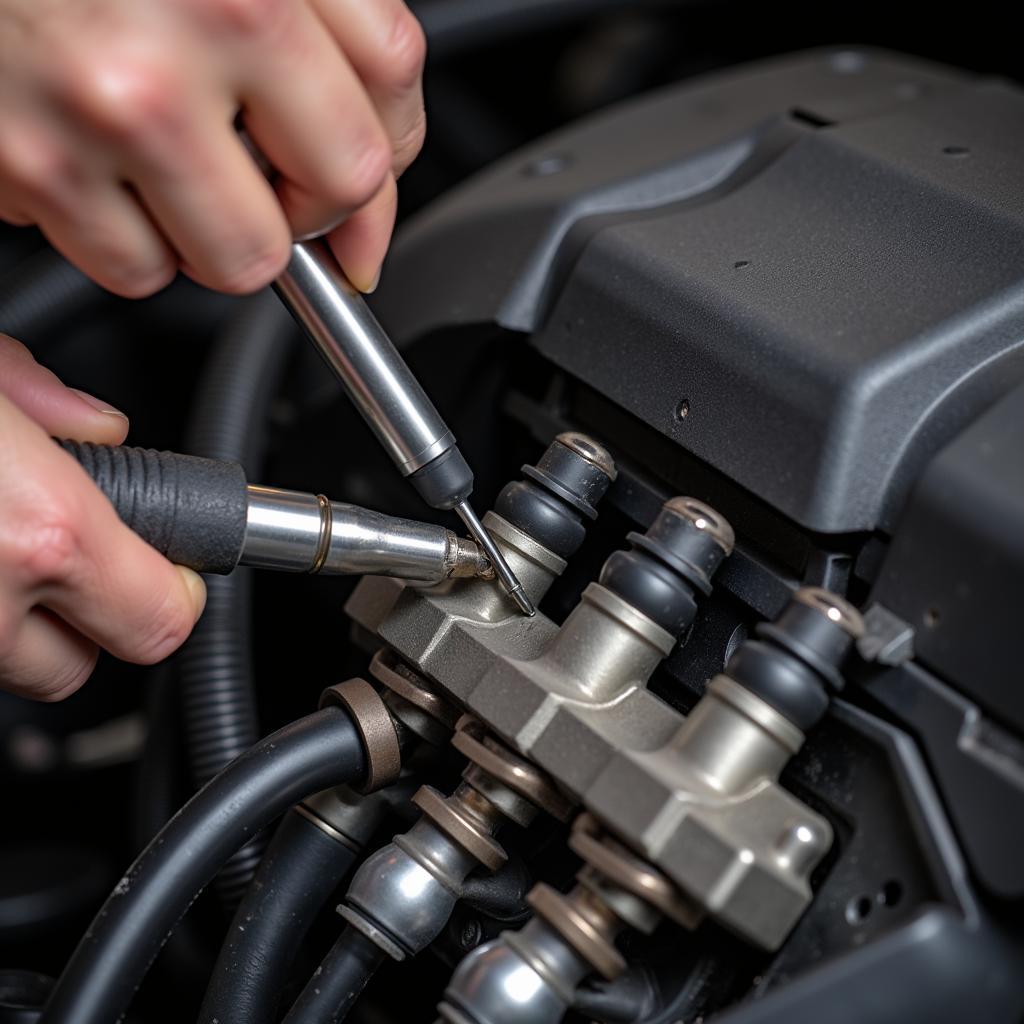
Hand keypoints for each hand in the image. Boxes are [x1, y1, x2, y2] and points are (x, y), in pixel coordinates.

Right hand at [0, 0, 425, 295]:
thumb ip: (332, 41)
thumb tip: (372, 202)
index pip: (388, 97)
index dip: (385, 157)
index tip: (363, 186)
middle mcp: (191, 20)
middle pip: (330, 196)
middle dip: (305, 202)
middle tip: (257, 169)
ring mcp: (111, 99)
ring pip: (238, 258)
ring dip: (214, 231)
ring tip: (161, 156)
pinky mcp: (32, 160)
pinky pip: (135, 268)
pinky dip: (126, 238)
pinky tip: (98, 163)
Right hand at [0, 336, 205, 700]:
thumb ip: (37, 394)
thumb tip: (96, 424)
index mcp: (42, 530)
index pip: (164, 620)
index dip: (173, 596)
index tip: (171, 571)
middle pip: (80, 667)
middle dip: (88, 619)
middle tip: (67, 558)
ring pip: (8, 669)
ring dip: (16, 622)